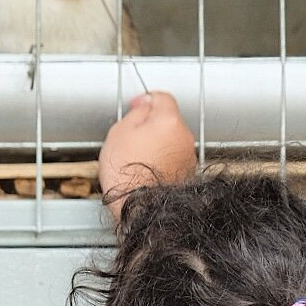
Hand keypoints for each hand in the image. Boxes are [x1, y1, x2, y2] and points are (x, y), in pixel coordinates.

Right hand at [99, 92, 196, 220]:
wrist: (140, 207)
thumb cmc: (128, 174)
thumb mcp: (119, 133)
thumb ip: (135, 113)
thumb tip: (143, 108)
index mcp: (169, 121)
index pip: (162, 98)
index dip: (146, 100)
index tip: (138, 106)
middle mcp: (184, 137)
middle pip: (168, 121)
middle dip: (151, 126)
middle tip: (131, 137)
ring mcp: (187, 157)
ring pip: (171, 142)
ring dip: (156, 145)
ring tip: (135, 158)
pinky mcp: (185, 174)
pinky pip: (172, 160)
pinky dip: (160, 162)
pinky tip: (144, 171)